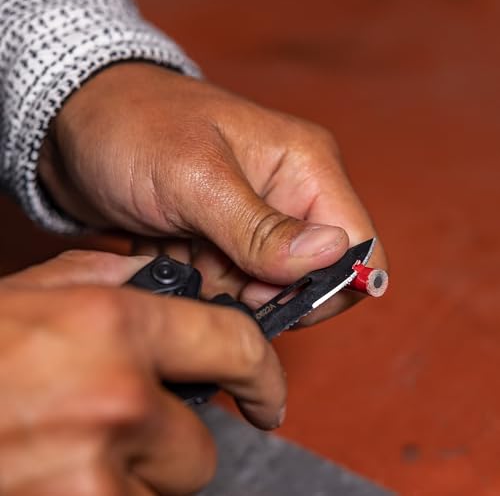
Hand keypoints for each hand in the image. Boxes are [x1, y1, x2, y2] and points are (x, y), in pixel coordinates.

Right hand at [0, 251, 284, 494]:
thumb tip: (165, 279)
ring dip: (135, 473)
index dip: (262, 372)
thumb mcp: (37, 293)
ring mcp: (94, 473)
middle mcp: (114, 397)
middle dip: (169, 437)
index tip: (266, 393)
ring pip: (165, 488)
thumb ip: (111, 280)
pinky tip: (60, 472)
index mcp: (111, 325)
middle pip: (199, 443)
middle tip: (117, 422)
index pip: (234, 345)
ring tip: (74, 447)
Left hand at [40, 63, 386, 323]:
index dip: (325, 287)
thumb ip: (260, 226)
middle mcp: (291, 195)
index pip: (358, 247)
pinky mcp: (226, 237)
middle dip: (257, 289)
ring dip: (218, 283)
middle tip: (207, 265)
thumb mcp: (194, 177)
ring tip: (177, 246)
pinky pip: (228, 284)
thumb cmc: (133, 126)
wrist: (79, 124)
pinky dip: (196, 278)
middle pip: (310, 277)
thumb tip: (333, 256)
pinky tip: (166, 247)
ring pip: (265, 288)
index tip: (264, 294)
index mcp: (306, 167)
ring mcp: (257, 220)